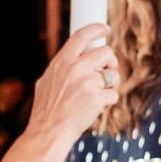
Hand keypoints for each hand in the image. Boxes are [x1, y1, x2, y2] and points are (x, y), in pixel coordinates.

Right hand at [28, 24, 120, 141]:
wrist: (48, 132)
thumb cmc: (47, 110)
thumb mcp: (47, 80)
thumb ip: (63, 67)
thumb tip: (76, 57)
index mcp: (62, 61)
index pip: (82, 36)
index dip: (96, 29)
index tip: (105, 29)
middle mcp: (75, 67)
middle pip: (106, 52)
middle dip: (110, 63)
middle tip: (106, 73)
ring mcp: (87, 82)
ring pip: (113, 75)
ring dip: (109, 85)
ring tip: (97, 96)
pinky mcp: (97, 97)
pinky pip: (113, 94)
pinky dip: (108, 102)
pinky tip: (95, 108)